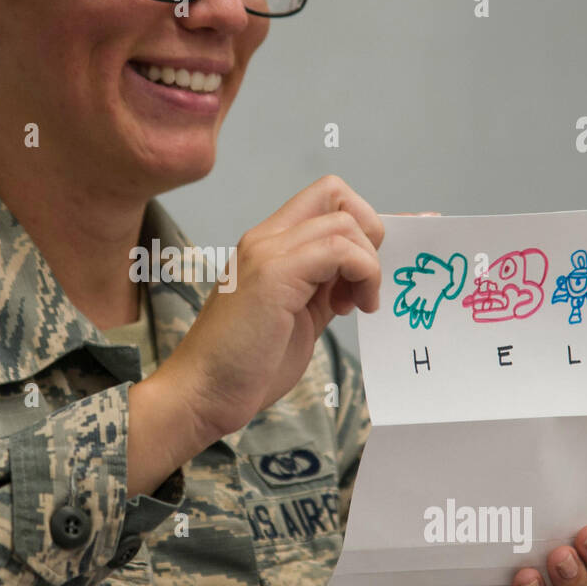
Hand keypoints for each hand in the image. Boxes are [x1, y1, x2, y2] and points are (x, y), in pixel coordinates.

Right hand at [163, 179, 436, 443]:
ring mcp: (267, 252)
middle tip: (366, 281)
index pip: (326, 200)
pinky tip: (353, 309)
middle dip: (370, 231)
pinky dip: (362, 275)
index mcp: (269, 246)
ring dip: (369, 264)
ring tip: (359, 305)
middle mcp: (266, 239)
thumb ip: (326, 289)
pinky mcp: (274, 274)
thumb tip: (363, 278)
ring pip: (344, 222)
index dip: (366, 221)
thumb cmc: (245, 366)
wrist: (202, 393)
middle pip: (336, 192)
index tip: (384, 262)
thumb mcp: (299, 318)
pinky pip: (339, 249)